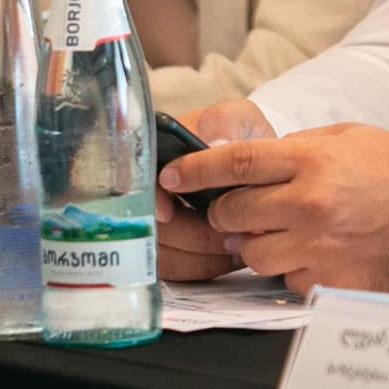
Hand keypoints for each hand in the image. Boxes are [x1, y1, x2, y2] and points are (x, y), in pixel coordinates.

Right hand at [153, 101, 276, 282]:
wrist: (255, 168)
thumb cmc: (239, 139)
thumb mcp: (238, 118)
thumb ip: (226, 122)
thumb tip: (213, 143)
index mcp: (153, 151)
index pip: (133, 179)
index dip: (147, 199)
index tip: (168, 213)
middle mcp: (145, 189)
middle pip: (146, 224)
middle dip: (189, 234)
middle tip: (227, 234)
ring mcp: (153, 222)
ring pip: (160, 253)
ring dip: (200, 255)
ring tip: (237, 245)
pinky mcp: (167, 248)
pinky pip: (175, 269)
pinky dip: (204, 266)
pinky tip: (231, 256)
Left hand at [160, 105, 388, 293]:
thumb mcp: (343, 139)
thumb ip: (293, 150)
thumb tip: (244, 163)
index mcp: (310, 160)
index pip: (233, 163)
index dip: (194, 170)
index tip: (171, 176)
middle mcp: (309, 203)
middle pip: (232, 212)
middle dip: (225, 212)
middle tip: (236, 209)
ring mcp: (318, 245)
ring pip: (251, 252)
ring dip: (254, 243)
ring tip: (280, 231)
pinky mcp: (329, 280)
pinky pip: (285, 277)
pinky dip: (290, 267)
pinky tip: (312, 252)